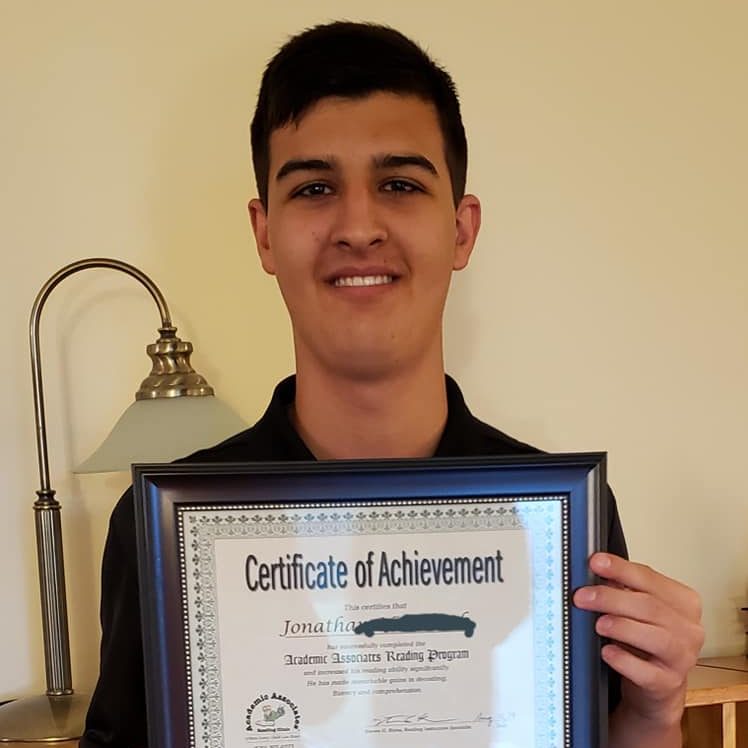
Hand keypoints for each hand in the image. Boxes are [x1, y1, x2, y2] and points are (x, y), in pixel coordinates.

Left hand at [573, 553, 703, 731]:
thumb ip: (623, 587)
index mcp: (683, 602)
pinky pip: (647, 672)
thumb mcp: (638, 609)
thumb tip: (596, 570)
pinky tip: (608, 652)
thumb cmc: (646, 640)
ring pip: (656, 638)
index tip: (596, 562)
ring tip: (598, 623)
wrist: (656, 685)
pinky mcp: (669, 684)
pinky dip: (624, 661)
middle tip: (583, 596)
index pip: (650, 578)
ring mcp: (682, 658)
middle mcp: (688, 629)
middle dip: (611, 598)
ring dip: (622, 627)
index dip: (621, 569)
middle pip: (650, 606)